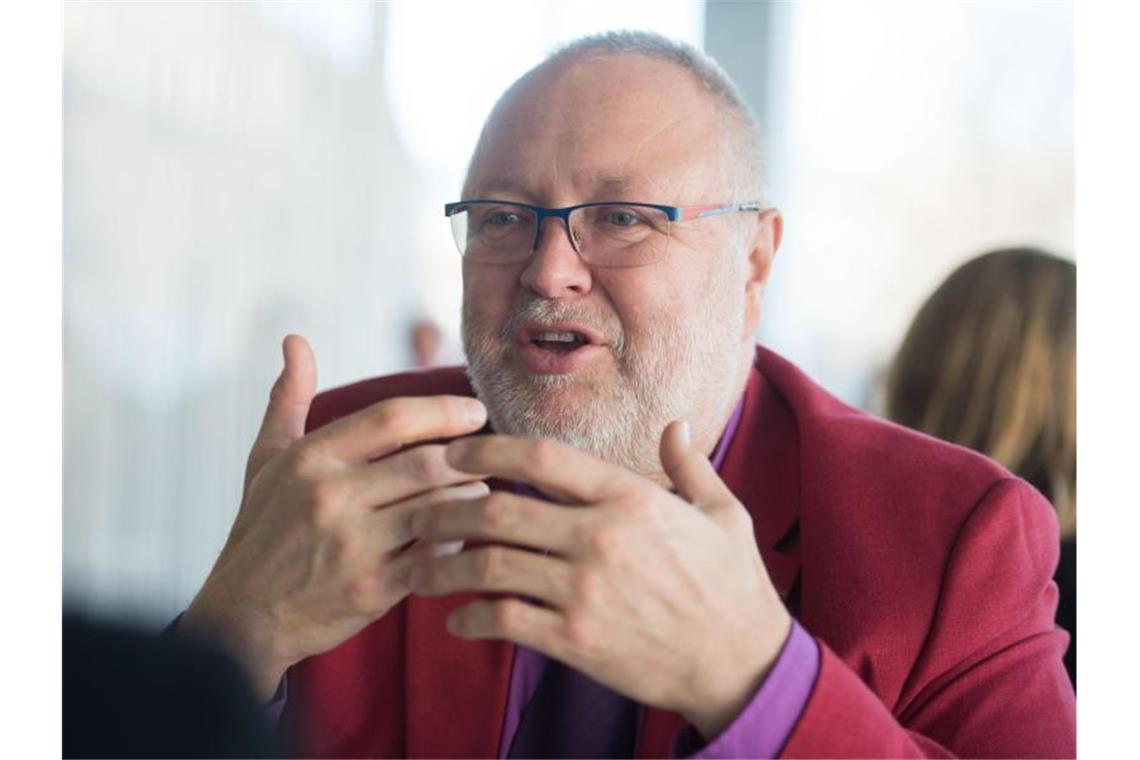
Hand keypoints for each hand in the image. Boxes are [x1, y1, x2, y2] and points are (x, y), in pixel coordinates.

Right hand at [180, 335, 488, 700]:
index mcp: (310, 459)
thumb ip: (288, 400)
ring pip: (437, 508)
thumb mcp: (265, 461)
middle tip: (496, 452)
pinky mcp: (371, 590)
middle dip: (471, 455)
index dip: (443, 410)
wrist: (241, 618)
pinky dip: (456, 544)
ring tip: (484, 491)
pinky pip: (434, 557)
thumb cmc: (261, 532)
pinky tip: (464, 536)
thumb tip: (295, 341)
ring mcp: (352, 546)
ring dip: (470, 498)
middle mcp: (330, 497)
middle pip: (426, 461)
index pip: (392, 418)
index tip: (476, 412)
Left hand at [408, 421, 791, 739]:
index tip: (456, 453)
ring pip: (488, 566)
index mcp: (630, 498)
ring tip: (419, 567)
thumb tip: (676, 424)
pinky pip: (504, 621)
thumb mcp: (723, 513)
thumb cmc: (732, 585)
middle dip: (445, 508)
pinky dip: (470, 619)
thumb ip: (689, 465)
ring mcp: (584, 591)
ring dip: (443, 565)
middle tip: (419, 512)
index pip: (540, 458)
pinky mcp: (576, 639)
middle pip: (497, 510)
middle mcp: (600, 538)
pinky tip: (458, 619)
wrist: (742, 665)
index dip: (488, 451)